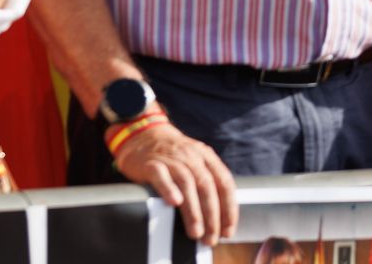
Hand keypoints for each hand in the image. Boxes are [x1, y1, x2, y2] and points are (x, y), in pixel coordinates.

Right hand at [111, 118, 238, 245]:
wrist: (142, 134)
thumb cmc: (172, 155)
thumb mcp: (195, 160)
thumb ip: (207, 181)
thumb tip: (219, 217)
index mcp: (206, 156)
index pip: (224, 182)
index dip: (228, 208)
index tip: (228, 230)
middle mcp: (191, 156)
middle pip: (207, 186)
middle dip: (212, 215)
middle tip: (211, 237)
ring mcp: (171, 159)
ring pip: (187, 183)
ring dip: (193, 210)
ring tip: (196, 231)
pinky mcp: (151, 164)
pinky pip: (161, 176)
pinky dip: (169, 189)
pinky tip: (174, 202)